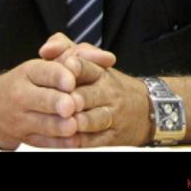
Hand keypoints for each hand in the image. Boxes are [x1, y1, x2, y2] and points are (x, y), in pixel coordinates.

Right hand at [0, 56, 84, 149]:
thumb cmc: (26, 82)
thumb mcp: (46, 63)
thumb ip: (76, 54)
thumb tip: (107, 57)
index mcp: (29, 72)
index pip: (45, 71)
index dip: (58, 76)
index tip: (70, 81)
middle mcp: (22, 94)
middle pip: (42, 98)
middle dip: (57, 102)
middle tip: (71, 105)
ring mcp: (21, 118)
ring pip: (42, 123)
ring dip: (59, 126)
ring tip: (73, 125)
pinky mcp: (24, 138)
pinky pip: (43, 142)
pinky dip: (59, 143)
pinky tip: (73, 141)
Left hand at [38, 33, 152, 146]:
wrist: (144, 109)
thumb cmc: (108, 86)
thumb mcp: (93, 63)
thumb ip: (67, 51)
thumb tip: (47, 49)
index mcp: (100, 73)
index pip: (87, 66)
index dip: (76, 66)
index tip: (66, 65)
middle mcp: (107, 92)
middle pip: (91, 94)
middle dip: (78, 98)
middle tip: (67, 101)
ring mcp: (112, 115)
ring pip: (96, 118)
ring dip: (83, 121)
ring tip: (70, 123)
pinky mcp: (112, 137)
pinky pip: (97, 140)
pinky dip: (83, 142)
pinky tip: (70, 142)